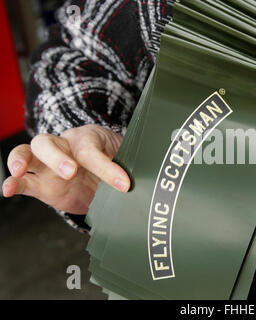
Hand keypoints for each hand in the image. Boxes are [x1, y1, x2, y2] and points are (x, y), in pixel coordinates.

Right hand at [2, 124, 129, 213]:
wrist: (103, 177)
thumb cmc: (112, 160)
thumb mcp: (122, 160)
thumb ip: (124, 167)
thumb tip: (135, 182)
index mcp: (86, 138)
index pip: (91, 150)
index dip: (107, 167)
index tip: (124, 184)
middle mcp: (63, 147)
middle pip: (48, 143)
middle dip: (57, 157)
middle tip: (71, 171)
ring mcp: (48, 165)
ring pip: (27, 153)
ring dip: (20, 160)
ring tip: (20, 170)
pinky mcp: (40, 183)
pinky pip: (22, 180)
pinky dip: (13, 183)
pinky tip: (9, 189)